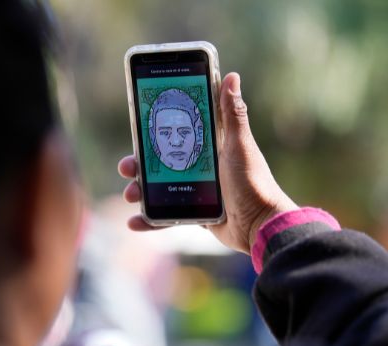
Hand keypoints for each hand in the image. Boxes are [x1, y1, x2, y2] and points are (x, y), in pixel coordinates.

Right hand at [118, 72, 297, 253]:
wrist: (260, 226)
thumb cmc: (253, 183)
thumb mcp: (239, 146)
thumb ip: (233, 114)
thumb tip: (231, 76)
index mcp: (209, 148)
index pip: (176, 134)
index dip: (155, 132)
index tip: (138, 128)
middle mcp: (200, 168)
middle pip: (160, 162)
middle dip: (139, 164)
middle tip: (127, 166)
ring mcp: (196, 191)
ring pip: (158, 188)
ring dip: (139, 191)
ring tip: (131, 194)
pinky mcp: (195, 213)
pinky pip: (166, 215)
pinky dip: (149, 220)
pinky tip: (134, 222)